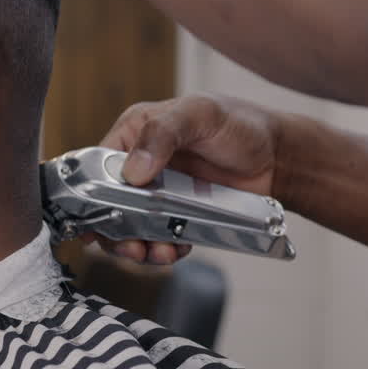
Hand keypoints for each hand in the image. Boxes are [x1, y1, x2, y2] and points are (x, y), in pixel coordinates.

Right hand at [88, 94, 286, 263]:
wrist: (279, 157)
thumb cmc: (240, 124)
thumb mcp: (199, 115)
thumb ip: (164, 133)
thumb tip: (133, 171)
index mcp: (136, 132)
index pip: (96, 164)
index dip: (89, 192)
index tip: (93, 217)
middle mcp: (142, 164)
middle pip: (108, 204)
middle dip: (114, 230)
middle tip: (130, 246)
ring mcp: (159, 193)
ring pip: (130, 227)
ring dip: (138, 245)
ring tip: (156, 253)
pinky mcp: (177, 216)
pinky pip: (158, 239)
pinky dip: (162, 250)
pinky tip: (175, 249)